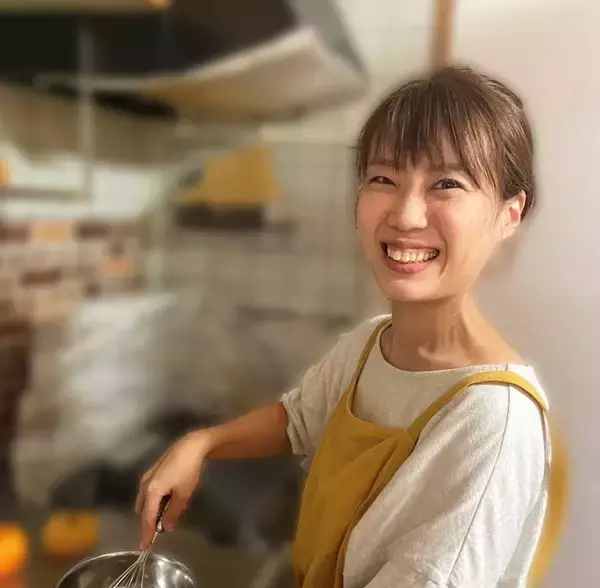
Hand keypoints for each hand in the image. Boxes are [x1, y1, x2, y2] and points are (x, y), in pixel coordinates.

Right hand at [135, 430, 209, 548]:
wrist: (191, 446)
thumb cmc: (187, 471)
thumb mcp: (183, 495)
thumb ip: (173, 512)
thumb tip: (166, 527)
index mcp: (151, 492)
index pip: (147, 518)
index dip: (146, 533)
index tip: (144, 546)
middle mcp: (145, 485)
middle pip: (143, 509)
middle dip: (148, 521)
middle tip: (156, 532)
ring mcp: (148, 477)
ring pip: (145, 500)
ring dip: (151, 510)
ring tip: (163, 517)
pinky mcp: (153, 471)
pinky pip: (149, 492)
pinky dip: (154, 501)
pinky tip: (165, 501)